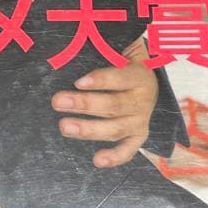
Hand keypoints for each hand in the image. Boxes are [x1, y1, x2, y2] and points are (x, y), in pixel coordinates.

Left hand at [51, 37, 157, 167]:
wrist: (150, 81)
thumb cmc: (124, 64)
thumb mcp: (120, 52)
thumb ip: (103, 50)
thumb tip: (71, 47)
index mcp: (138, 76)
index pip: (120, 77)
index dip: (100, 80)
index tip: (78, 81)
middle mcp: (142, 100)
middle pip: (112, 104)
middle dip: (83, 104)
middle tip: (57, 101)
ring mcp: (141, 120)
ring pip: (115, 128)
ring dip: (89, 129)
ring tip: (64, 126)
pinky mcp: (139, 136)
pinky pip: (128, 150)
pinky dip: (115, 157)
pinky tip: (97, 160)